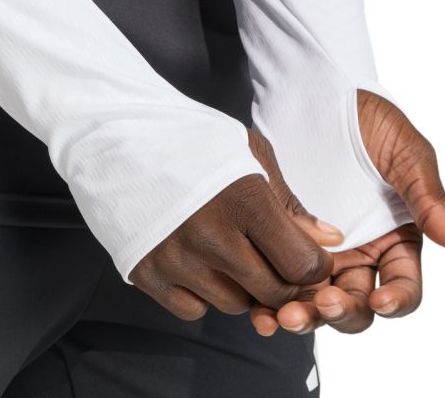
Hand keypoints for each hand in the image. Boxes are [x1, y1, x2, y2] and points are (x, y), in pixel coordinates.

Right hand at [128, 128, 342, 320]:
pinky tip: (196, 259)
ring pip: (235, 305)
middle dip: (283, 280)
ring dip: (242, 286)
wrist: (115, 134)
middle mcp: (211, 236)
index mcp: (243, 199)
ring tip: (228, 250)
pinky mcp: (146, 272)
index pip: (303, 265)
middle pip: (274, 292)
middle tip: (273, 257)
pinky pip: (194, 310)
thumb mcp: (247, 152)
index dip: (313, 265)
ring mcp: (176, 258)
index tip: (306, 254)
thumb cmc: (188, 137)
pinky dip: (202, 293)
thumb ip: (288, 200)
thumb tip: (329, 240)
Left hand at [249, 89, 444, 335]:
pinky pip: (277, 274)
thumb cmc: (369, 118)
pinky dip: (267, 296)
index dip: (395, 300)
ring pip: (314, 298)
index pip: (402, 287)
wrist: (315, 92)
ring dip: (302, 315)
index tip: (380, 300)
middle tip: (321, 305)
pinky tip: (256, 307)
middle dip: (340, 312)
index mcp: (396, 240)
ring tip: (281, 317)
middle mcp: (359, 251)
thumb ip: (432, 201)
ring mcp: (318, 247)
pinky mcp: (282, 236)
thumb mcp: (406, 155)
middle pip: (356, 303)